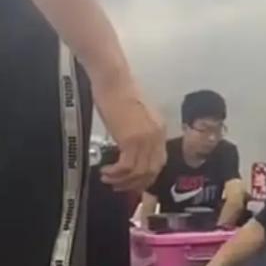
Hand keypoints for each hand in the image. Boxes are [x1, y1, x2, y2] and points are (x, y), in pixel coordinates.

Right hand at [91, 71, 165, 193]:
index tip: (132, 182)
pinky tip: (106, 171)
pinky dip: (116, 173)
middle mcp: (156, 136)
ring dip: (123, 180)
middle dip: (134, 183)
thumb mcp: (134, 115)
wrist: (113, 80)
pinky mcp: (131, 139)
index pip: (159, 161)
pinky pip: (127, 167)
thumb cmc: (118, 93)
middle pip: (151, 170)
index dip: (146, 176)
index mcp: (159, 129)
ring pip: (139, 172)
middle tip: (119, 186)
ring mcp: (145, 138)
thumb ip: (137, 132)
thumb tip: (129, 148)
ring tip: (108, 179)